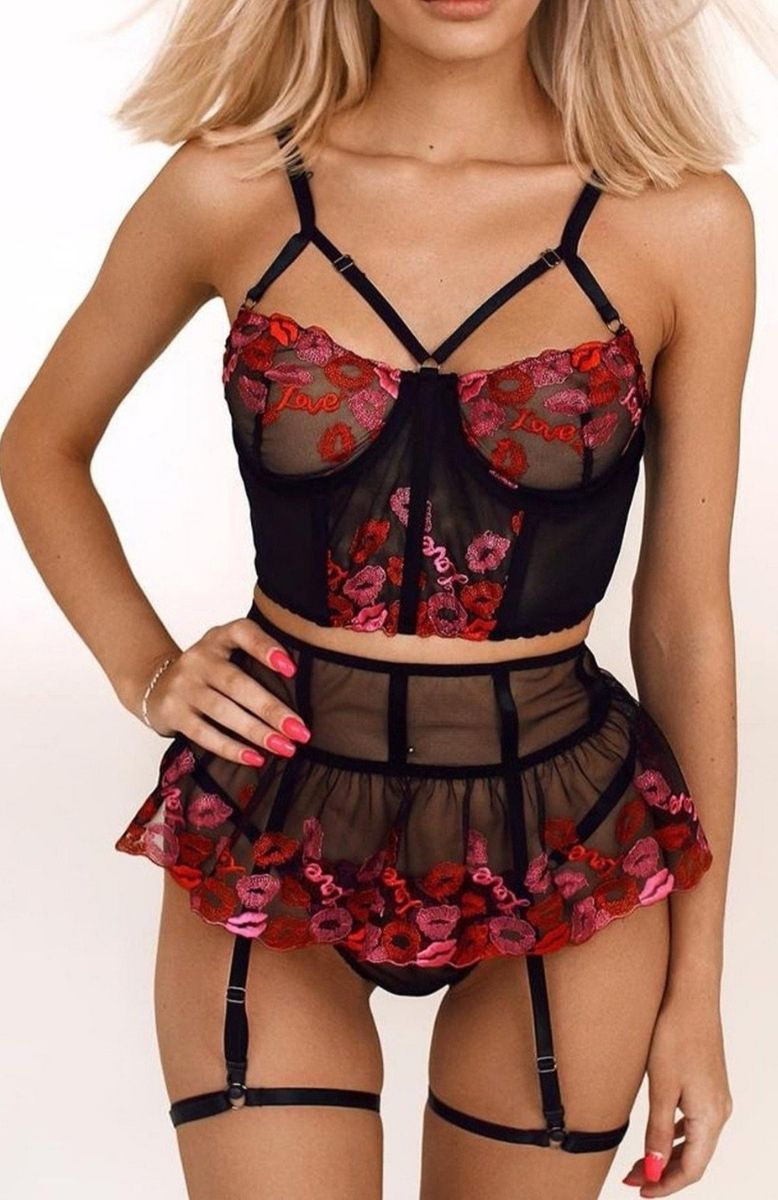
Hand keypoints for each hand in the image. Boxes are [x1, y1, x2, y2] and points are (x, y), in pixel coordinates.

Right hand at [141, 615, 310, 762]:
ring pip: (222, 711)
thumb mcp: (226, 651)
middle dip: (271, 709)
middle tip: (300, 730)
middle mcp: (199, 658)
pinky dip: (231, 749)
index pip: (242, 632)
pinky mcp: (173, 712)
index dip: (265, 647)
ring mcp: (183, 685)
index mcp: (217, 638)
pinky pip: (204, 734)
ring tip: (284, 747)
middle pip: (237, 683)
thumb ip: (256, 657)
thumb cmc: (207, 671)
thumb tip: (303, 688)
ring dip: (256, 732)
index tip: (291, 668)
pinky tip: (255, 758)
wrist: (156, 684)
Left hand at [622, 995, 732, 1194]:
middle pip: (695, 1159)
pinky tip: (659, 1133)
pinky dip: (677, 1136)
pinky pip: (696, 1123)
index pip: (692, 1169)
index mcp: (711, 1117)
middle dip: (664, 1173)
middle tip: (632, 1178)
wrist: (691, 996)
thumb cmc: (676, 1035)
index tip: (641, 1191)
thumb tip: (655, 1169)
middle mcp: (719, 1112)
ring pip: (695, 1141)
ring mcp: (716, 1098)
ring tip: (639, 1160)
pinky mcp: (709, 1085)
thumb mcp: (662, 1087)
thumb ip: (659, 1131)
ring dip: (669, 1155)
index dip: (666, 1185)